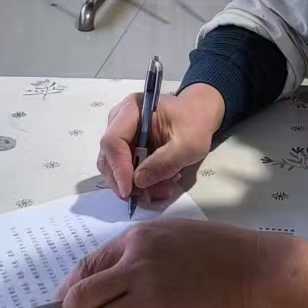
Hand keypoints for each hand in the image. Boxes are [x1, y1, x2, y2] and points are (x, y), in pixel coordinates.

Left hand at [54, 220, 259, 307]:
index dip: (68, 290)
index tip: (66, 303)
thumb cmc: (211, 249)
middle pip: (78, 301)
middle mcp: (136, 268)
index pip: (83, 267)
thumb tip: (91, 280)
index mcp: (135, 241)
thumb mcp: (165, 233)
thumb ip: (128, 252)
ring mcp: (148, 300)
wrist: (251, 271)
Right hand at [96, 85, 223, 205]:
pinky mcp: (126, 147)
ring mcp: (121, 134)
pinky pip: (124, 169)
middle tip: (147, 197)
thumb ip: (165, 162)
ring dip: (134, 185)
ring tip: (161, 190)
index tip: (130, 191)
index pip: (113, 141)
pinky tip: (159, 185)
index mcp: (132, 109)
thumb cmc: (195, 123)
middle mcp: (119, 120)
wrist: (199, 115)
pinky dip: (139, 182)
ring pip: (114, 167)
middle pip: (109, 157)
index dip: (119, 168)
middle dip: (125, 181)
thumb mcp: (188, 145)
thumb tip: (138, 182)